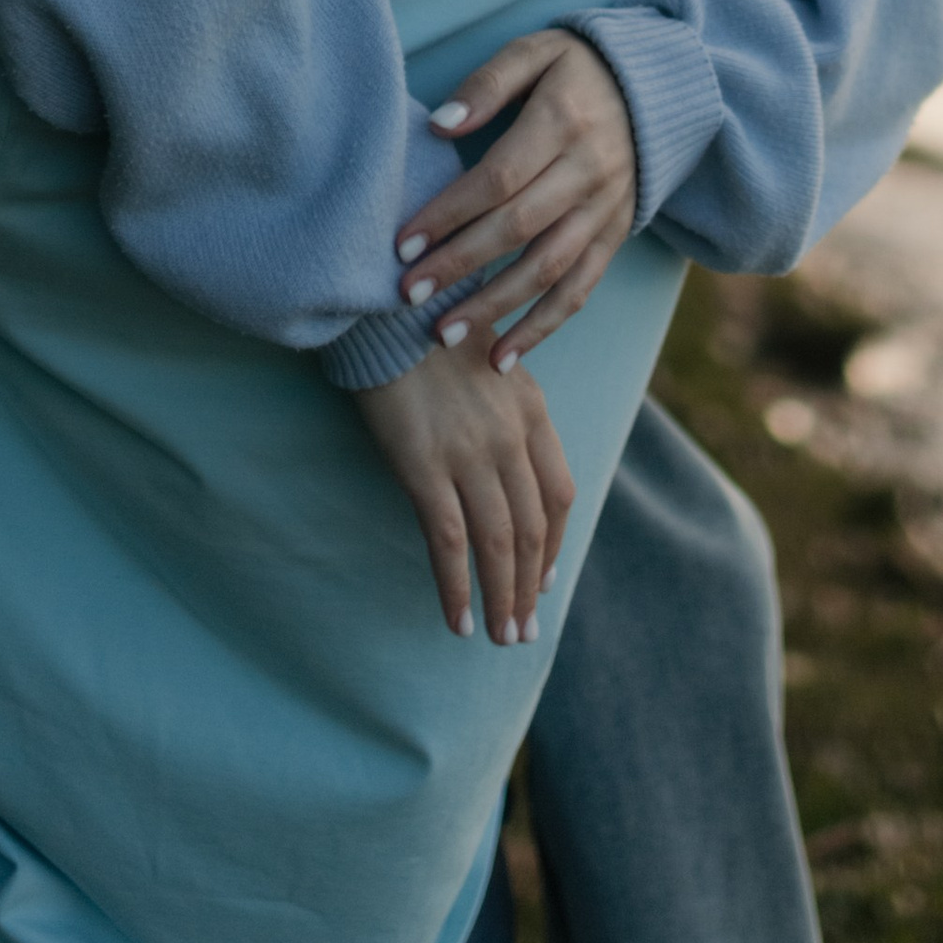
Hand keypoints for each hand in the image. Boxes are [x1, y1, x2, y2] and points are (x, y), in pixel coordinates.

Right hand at [355, 340, 574, 642]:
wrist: (383, 306)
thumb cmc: (425, 329)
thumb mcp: (487, 360)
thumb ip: (503, 409)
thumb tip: (501, 456)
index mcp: (531, 408)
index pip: (559, 492)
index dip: (555, 542)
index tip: (545, 576)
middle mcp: (510, 436)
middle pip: (534, 528)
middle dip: (530, 585)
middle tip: (525, 628)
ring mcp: (470, 454)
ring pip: (499, 545)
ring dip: (503, 598)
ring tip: (501, 636)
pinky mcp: (425, 469)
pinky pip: (450, 544)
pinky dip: (457, 589)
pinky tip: (457, 619)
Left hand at [397, 29, 636, 371]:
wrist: (656, 92)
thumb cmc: (577, 68)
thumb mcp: (536, 51)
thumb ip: (488, 83)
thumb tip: (439, 125)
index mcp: (563, 122)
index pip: (499, 177)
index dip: (450, 212)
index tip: (402, 243)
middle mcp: (589, 172)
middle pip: (519, 228)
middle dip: (459, 265)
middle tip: (407, 295)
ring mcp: (605, 211)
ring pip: (548, 269)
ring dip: (495, 307)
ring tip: (443, 334)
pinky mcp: (614, 238)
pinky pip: (579, 291)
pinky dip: (542, 329)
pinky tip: (501, 358)